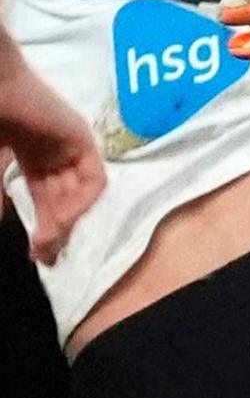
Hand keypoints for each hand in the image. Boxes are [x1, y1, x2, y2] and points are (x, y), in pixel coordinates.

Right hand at [0, 40, 101, 263]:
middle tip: (46, 258)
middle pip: (66, 200)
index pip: (48, 198)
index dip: (44, 227)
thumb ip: (0, 191)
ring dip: (67, 221)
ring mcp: (71, 145)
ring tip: (48, 242)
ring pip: (81, 193)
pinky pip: (93, 180)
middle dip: (57, 232)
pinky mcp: (82, 139)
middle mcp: (57, 152)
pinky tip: (62, 218)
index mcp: (33, 155)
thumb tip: (1, 223)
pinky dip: (81, 202)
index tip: (36, 255)